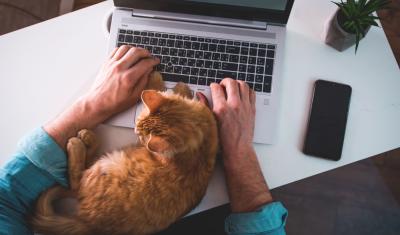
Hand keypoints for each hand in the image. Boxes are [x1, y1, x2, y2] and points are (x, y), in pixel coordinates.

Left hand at [44, 46, 158, 149]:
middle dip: (145, 52)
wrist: (98, 103)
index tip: (155, 61)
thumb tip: (149, 71)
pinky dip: (123, 49)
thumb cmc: (115, 102)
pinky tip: (127, 54)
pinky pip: (116, 50)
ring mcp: (112, 64)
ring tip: (139, 54)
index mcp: (128, 78)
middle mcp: (120, 69)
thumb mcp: (134, 96)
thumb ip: (143, 82)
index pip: (145, 63)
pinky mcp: (106, 63)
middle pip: (136, 52)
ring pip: (126, 48)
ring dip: (134, 49)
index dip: (153, 61)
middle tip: (149, 56)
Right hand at [210, 78, 272, 212]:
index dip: (213, 86)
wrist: (238, 149)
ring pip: (243, 84)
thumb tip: (200, 95)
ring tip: (232, 88)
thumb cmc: (223, 141)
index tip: (213, 88)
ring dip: (236, 84)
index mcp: (221, 109)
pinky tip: (242, 94)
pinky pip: (252, 93)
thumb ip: (205, 106)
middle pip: (230, 82)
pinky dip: (247, 90)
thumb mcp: (210, 122)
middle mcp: (234, 105)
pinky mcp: (252, 109)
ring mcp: (244, 106)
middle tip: (222, 85)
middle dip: (225, 81)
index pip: (216, 88)